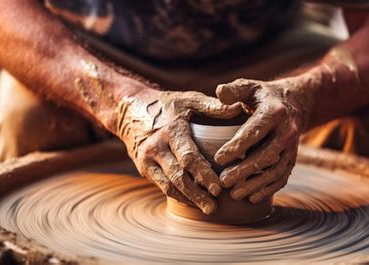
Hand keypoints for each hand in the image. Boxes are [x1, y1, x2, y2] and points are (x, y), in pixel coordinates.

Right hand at [115, 91, 240, 213]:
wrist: (130, 109)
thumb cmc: (166, 105)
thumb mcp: (188, 100)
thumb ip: (212, 106)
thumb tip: (238, 108)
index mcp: (170, 131)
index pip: (188, 157)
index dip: (203, 174)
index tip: (218, 188)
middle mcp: (156, 148)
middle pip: (178, 176)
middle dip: (197, 193)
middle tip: (214, 206)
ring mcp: (147, 160)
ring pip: (168, 186)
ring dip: (188, 199)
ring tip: (207, 209)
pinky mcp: (144, 168)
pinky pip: (161, 185)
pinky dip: (178, 195)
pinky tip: (193, 202)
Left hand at [214, 78, 311, 203]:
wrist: (295, 104)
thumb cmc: (263, 96)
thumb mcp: (250, 87)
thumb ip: (234, 90)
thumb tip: (219, 93)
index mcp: (274, 112)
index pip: (255, 130)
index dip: (237, 146)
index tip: (218, 158)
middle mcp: (287, 131)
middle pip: (267, 154)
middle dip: (244, 170)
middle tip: (222, 181)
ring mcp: (291, 147)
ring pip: (275, 170)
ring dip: (256, 184)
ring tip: (234, 194)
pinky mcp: (292, 159)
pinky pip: (283, 177)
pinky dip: (269, 189)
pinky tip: (252, 198)